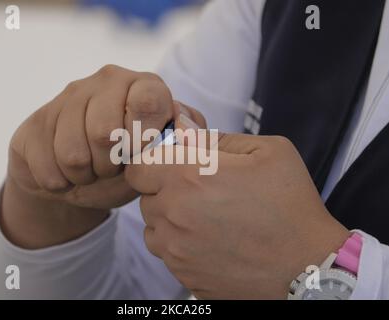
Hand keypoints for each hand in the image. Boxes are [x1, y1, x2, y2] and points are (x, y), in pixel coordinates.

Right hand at [2, 65, 204, 247]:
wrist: (79, 178)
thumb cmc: (129, 165)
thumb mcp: (161, 157)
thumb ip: (181, 142)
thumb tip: (183, 129)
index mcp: (143, 86)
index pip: (148, 101)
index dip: (143, 138)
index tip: (138, 155)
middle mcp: (106, 81)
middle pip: (104, 132)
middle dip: (110, 165)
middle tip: (111, 167)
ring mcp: (67, 97)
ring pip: (72, 154)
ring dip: (85, 176)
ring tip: (90, 170)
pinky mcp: (35, 122)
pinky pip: (46, 167)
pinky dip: (60, 183)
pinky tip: (66, 173)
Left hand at [125, 132, 349, 298]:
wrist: (309, 265)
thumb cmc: (290, 206)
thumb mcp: (266, 151)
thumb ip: (217, 138)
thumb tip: (184, 129)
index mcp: (188, 177)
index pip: (137, 169)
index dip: (152, 165)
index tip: (170, 167)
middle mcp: (174, 214)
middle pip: (146, 198)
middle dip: (165, 191)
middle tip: (199, 192)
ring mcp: (176, 250)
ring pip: (153, 228)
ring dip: (170, 220)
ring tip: (205, 219)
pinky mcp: (184, 276)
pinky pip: (167, 254)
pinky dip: (180, 246)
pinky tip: (210, 242)